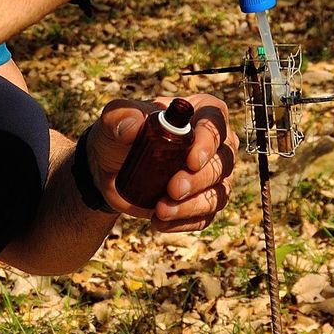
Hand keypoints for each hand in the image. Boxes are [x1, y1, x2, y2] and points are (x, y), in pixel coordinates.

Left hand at [87, 93, 237, 232]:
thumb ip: (119, 115)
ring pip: (220, 192)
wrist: (110, 170)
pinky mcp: (202, 201)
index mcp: (198, 112)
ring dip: (193, 205)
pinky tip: (160, 222)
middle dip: (200, 179)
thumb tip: (134, 122)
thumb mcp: (112, 121)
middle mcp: (213, 143)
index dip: (209, 140)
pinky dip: (184, 222)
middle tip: (173, 189)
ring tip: (160, 211)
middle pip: (223, 160)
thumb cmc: (118, 136)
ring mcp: (211, 175)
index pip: (215, 120)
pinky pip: (205, 216)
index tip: (192, 160)